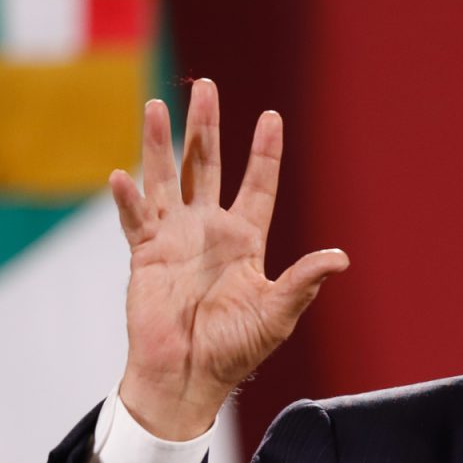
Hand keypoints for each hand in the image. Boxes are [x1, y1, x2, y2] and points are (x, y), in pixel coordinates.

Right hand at [109, 79, 348, 439]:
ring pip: (166, 178)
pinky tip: (122, 176)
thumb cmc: (234, 350)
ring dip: (161, 143)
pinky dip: (127, 198)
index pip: (257, 186)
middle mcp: (208, 231)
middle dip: (206, 127)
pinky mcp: (144, 256)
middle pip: (207, 166)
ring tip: (158, 106)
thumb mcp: (276, 313)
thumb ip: (303, 282)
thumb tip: (340, 258)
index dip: (263, 153)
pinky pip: (134, 219)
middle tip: (205, 86)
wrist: (187, 376)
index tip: (271, 117)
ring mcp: (174, 240)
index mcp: (244, 241)